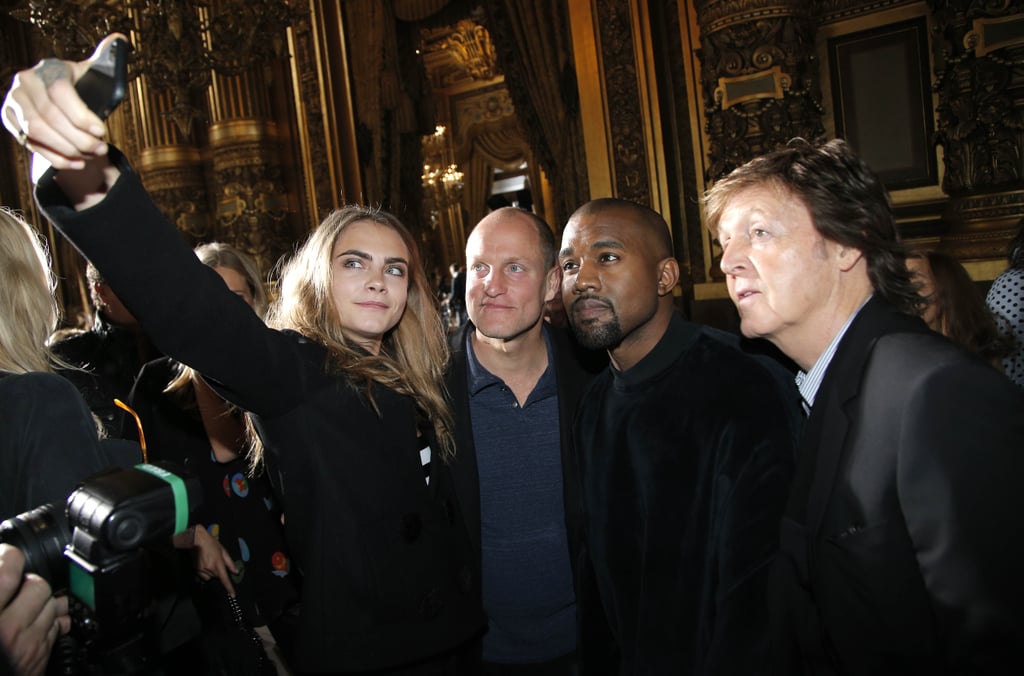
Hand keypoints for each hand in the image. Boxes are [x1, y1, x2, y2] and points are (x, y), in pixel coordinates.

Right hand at [0, 544, 68, 675]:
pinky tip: (30, 625)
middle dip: (27, 583)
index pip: (8, 570)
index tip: (8, 557)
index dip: (9, 557)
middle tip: (13, 588)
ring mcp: (27, 645)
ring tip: (21, 608)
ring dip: (40, 602)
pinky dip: (47, 622)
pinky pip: (57, 625)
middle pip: (37, 584)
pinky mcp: (40, 656)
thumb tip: (3, 563)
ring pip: (52, 603)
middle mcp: (7, 630)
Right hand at [1, 35, 127, 168]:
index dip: (82, 116)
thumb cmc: (79, 86)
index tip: (102, 132)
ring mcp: (14, 101)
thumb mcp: (91, 72)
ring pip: (36, 131)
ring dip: (66, 149)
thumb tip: (120, 40)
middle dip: (78, 138)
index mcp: (49, 67)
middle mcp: (26, 81)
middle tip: (100, 150)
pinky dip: (55, 157)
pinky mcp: (9, 120)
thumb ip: (106, 60)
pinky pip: (30, 144)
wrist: (53, 97)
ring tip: (89, 156)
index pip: (61, 92)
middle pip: (49, 115)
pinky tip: (75, 163)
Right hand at [192, 526, 237, 596]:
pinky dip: (205, 572)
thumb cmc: (211, 543)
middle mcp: (210, 568)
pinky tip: (204, 563)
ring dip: (211, 573)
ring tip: (209, 561)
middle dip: (218, 572)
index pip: (225, 579)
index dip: (229, 588)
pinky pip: (203, 576)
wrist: (197, 540)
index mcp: (218, 563)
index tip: (232, 595)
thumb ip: (230, 563)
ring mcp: (202, 570)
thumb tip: (235, 571)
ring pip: (209, 578)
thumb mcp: (223, 551)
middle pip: (217, 577)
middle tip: (216, 562)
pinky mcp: (195, 570)